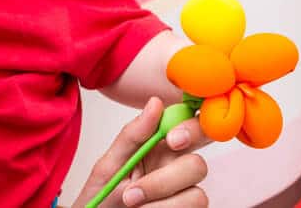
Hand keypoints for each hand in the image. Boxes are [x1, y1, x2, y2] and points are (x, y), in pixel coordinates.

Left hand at [71, 97, 208, 207]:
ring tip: (130, 202)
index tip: (172, 138)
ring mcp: (183, 196)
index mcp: (161, 148)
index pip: (191, 128)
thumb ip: (133, 135)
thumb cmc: (101, 197)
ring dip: (159, 199)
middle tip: (136, 188)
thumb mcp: (109, 164)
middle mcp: (177, 170)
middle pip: (199, 164)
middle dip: (169, 178)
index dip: (192, 129)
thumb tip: (156, 103)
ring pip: (197, 194)